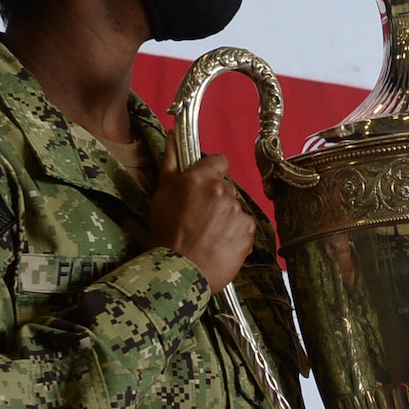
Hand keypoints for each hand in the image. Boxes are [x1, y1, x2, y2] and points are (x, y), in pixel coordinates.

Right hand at [148, 128, 256, 292]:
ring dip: (225, 217)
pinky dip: (235, 234)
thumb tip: (173, 136)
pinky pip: (244, 226)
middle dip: (215, 198)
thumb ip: (171, 162)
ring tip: (207, 235)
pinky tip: (218, 244)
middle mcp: (222, 191)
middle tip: (199, 218)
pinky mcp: (248, 230)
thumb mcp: (161, 194)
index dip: (211, 173)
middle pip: (225, 187)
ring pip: (234, 208)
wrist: (178, 271)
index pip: (218, 161)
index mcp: (200, 178)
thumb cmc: (165, 234)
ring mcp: (237, 211)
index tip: (203, 186)